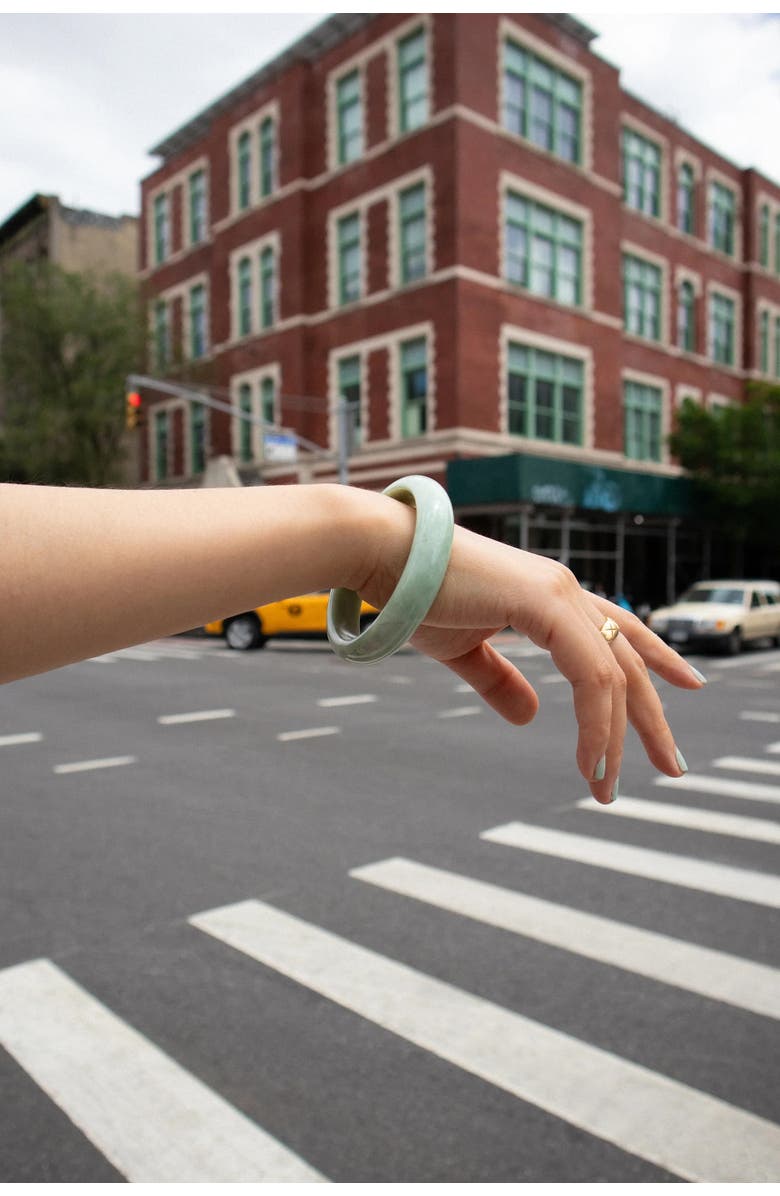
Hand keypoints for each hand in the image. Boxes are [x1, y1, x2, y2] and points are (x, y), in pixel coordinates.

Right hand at [361, 521, 701, 804]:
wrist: (383, 558)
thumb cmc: (416, 597)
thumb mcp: (464, 651)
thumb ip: (500, 681)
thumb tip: (531, 717)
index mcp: (552, 596)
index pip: (621, 629)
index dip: (659, 658)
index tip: (690, 686)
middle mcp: (566, 590)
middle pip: (630, 659)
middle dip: (653, 718)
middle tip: (673, 767)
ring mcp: (560, 593)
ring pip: (613, 676)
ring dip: (616, 737)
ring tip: (608, 788)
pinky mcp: (545, 603)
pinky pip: (590, 675)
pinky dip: (594, 724)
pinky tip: (591, 762)